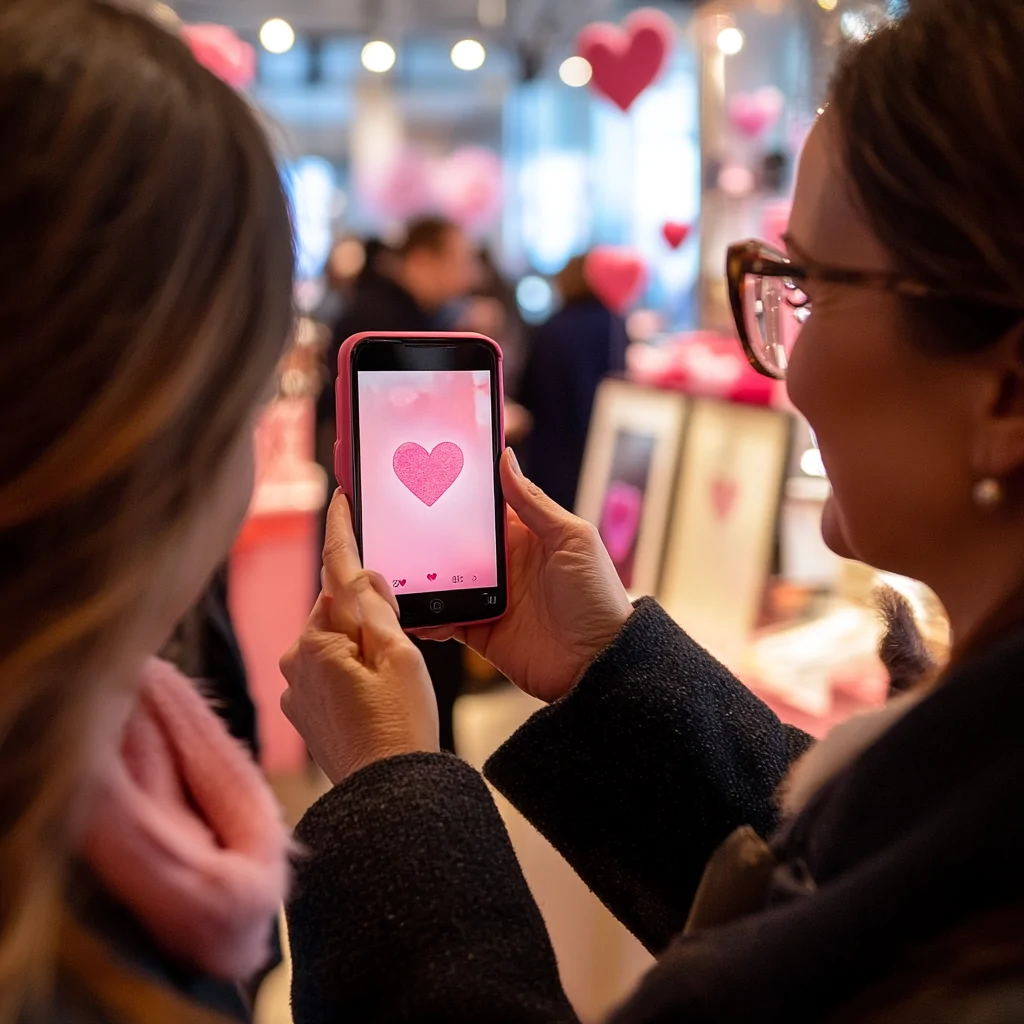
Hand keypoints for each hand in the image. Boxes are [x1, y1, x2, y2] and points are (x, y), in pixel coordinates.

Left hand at [280, 494, 438, 784]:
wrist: (388, 794)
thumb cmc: (401, 726)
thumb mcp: (401, 656)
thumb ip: (377, 609)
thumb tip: (362, 573)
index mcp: (317, 641)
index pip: (334, 573)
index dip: (341, 532)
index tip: (340, 497)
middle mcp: (296, 660)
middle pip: (333, 609)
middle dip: (361, 610)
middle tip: (398, 639)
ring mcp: (296, 689)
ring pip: (331, 640)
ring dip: (356, 643)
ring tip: (391, 678)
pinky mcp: (304, 710)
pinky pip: (326, 670)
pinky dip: (348, 668)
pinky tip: (375, 694)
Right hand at [417, 450, 632, 703]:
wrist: (599, 663)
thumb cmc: (598, 597)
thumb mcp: (572, 539)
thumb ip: (534, 502)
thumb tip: (507, 459)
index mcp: (527, 536)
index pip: (486, 508)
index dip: (460, 494)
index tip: (428, 475)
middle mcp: (505, 565)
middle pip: (456, 543)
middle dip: (428, 534)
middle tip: (397, 523)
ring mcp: (490, 598)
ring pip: (444, 579)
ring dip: (422, 575)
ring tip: (395, 567)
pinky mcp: (481, 630)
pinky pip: (446, 618)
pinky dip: (428, 615)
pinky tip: (413, 610)